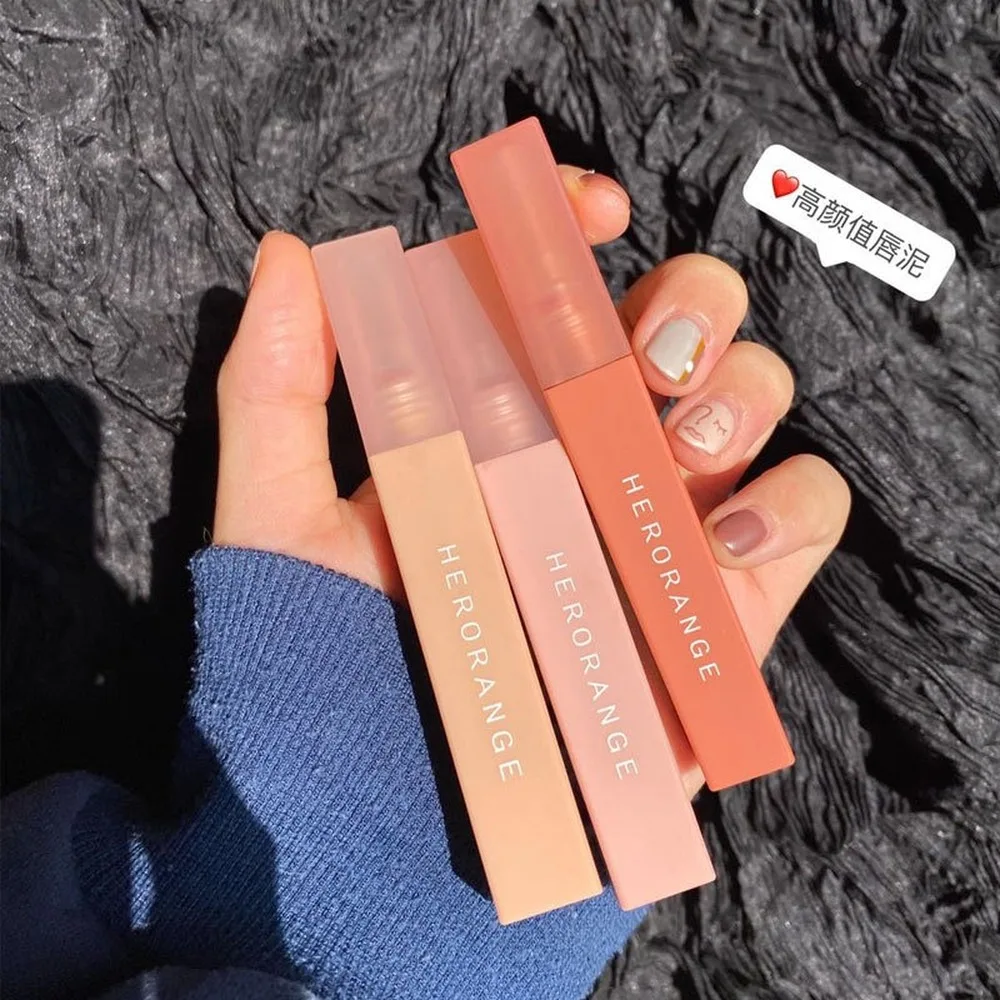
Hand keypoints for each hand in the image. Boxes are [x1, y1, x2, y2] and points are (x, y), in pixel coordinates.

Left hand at [214, 169, 849, 783]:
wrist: (404, 826)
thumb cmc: (330, 671)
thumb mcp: (278, 522)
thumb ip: (278, 384)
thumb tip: (290, 250)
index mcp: (495, 414)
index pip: (555, 284)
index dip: (576, 227)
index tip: (588, 215)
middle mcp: (585, 450)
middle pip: (679, 315)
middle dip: (684, 301)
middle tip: (639, 360)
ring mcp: (660, 516)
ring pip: (753, 391)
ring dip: (738, 387)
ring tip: (677, 447)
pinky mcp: (725, 596)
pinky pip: (808, 506)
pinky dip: (785, 500)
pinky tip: (713, 542)